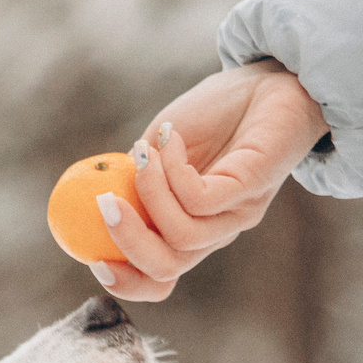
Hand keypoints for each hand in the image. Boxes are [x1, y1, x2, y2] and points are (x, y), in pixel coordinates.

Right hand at [89, 60, 328, 301]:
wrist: (269, 80)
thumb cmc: (215, 114)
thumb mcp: (160, 149)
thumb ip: (134, 178)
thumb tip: (94, 197)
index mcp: (191, 228)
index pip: (160, 280)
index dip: (125, 282)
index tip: (93, 260)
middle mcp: (216, 230)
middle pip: (166, 269)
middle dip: (126, 243)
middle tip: (105, 204)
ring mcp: (237, 213)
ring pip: (181, 235)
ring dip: (149, 192)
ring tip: (144, 152)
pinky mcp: (251, 187)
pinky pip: (201, 199)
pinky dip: (172, 171)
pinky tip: (169, 139)